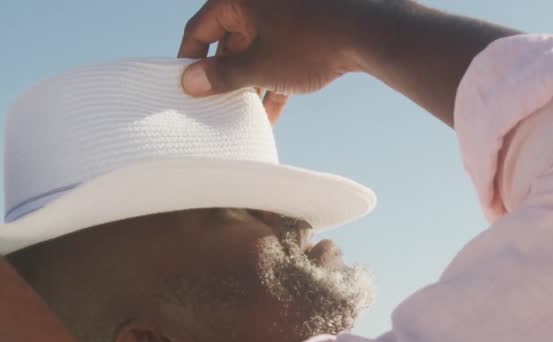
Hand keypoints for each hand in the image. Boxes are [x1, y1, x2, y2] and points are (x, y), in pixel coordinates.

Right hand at [178, 0, 409, 116]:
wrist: (369, 31)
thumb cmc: (311, 42)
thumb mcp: (260, 65)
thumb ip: (222, 75)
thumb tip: (189, 83)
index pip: (200, 27)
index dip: (189, 58)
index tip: (183, 85)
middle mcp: (259, 2)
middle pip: (229, 42)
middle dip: (224, 76)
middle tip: (212, 107)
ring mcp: (284, 14)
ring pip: (256, 52)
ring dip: (249, 84)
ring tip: (241, 118)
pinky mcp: (306, 29)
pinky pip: (280, 56)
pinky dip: (274, 81)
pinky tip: (270, 115)